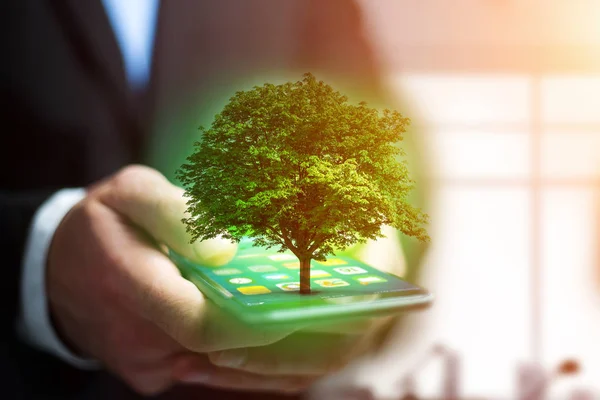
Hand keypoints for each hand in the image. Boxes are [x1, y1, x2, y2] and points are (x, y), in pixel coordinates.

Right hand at [47, 165, 381, 394]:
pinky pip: (216, 377)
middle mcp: (142, 338)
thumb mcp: (129, 193)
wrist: (60, 269)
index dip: (257, 322)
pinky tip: (302, 363)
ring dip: (285, 364)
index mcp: (131, 285)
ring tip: (341, 345)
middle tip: (350, 329)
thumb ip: (175, 216)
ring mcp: (150, 362)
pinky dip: (260, 370)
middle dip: (291, 345)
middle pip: (227, 355)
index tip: (306, 310)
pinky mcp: (158, 370)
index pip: (202, 321)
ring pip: (227, 374)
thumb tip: (226, 252)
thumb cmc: (103, 222)